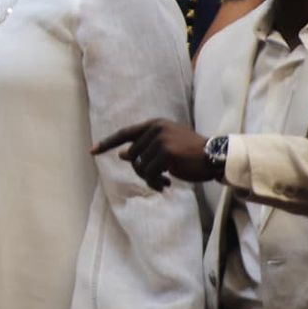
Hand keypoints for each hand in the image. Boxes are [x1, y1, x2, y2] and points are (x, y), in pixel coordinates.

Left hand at [94, 119, 214, 189]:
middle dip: (141, 171)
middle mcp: (156, 128)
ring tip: (162, 182)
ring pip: (140, 166)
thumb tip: (122, 155)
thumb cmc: (191, 153)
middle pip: (132, 155)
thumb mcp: (166, 146)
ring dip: (150, 179)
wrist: (215, 156)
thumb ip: (145, 148)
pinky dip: (155, 183)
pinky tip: (167, 184)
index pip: (125, 133)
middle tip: (156, 180)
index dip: (107, 143)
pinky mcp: (166, 153)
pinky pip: (149, 174)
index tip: (92, 151)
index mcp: (155, 124)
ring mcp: (161, 140)